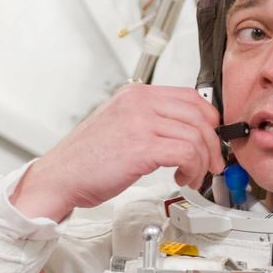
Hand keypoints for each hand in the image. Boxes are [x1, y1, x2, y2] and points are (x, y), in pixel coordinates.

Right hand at [11, 84, 223, 220]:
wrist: (60, 177)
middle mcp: (139, 103)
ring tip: (193, 176)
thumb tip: (185, 131)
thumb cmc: (85, 159)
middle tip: (212, 162)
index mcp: (135, 95)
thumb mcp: (120, 126)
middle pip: (199, 114)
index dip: (209, 119)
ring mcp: (140, 123)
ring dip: (203, 161)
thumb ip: (149, 121)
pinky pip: (187, 152)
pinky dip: (193, 169)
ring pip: (196, 135)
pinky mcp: (142, 148)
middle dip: (213, 142)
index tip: (211, 138)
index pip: (189, 96)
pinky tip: (183, 178)